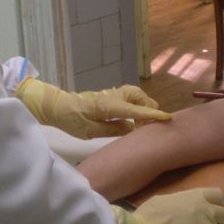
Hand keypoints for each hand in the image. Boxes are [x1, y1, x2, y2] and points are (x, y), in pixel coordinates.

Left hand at [16, 77, 171, 138]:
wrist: (56, 106)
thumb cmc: (70, 120)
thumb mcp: (89, 131)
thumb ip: (112, 129)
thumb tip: (132, 127)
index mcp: (108, 106)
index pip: (135, 109)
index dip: (152, 114)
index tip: (167, 118)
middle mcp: (112, 97)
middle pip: (138, 95)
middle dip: (148, 106)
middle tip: (149, 123)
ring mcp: (110, 94)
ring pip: (134, 92)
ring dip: (142, 102)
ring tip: (143, 119)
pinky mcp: (107, 95)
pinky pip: (128, 95)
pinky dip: (136, 101)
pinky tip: (133, 114)